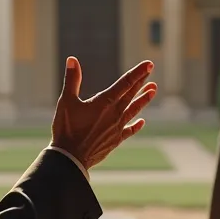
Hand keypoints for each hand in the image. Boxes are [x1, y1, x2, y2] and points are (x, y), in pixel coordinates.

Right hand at [50, 57, 157, 171]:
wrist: (71, 158)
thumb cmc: (67, 129)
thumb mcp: (66, 101)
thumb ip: (72, 79)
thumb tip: (72, 60)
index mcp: (104, 102)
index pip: (125, 83)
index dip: (138, 73)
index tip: (149, 65)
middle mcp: (114, 114)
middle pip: (131, 94)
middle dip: (141, 82)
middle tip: (150, 72)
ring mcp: (116, 128)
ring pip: (133, 110)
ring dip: (143, 100)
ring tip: (153, 90)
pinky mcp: (115, 140)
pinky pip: (129, 130)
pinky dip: (136, 125)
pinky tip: (142, 122)